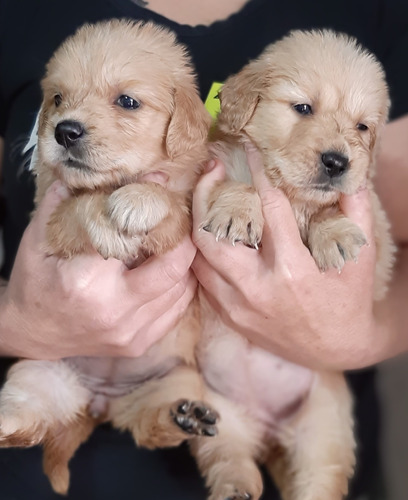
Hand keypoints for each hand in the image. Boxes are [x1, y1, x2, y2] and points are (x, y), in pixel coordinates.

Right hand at [0, 181, 196, 358]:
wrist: (31, 334)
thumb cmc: (36, 282)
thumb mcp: (41, 237)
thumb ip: (70, 201)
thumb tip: (101, 175)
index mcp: (88, 280)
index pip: (138, 236)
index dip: (156, 212)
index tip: (163, 196)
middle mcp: (115, 310)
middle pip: (174, 267)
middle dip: (184, 239)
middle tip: (180, 220)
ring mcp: (130, 332)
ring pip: (181, 289)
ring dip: (184, 262)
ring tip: (176, 242)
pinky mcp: (138, 344)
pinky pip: (177, 311)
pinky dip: (180, 286)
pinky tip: (171, 271)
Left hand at [192, 144, 379, 370]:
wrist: (336, 350)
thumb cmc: (347, 302)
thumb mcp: (359, 259)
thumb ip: (356, 214)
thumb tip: (350, 176)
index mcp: (291, 270)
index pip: (269, 209)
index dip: (258, 172)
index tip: (249, 148)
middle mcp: (257, 288)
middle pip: (211, 235)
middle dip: (204, 195)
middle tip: (211, 171)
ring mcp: (238, 305)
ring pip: (199, 258)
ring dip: (198, 223)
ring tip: (204, 197)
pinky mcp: (230, 316)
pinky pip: (203, 279)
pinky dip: (202, 254)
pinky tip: (210, 234)